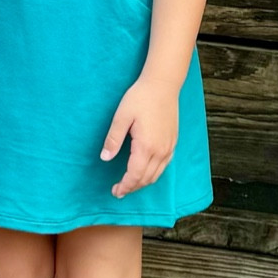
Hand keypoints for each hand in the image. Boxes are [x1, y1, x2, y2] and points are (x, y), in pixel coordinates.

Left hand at [101, 76, 178, 198]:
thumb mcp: (121, 117)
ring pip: (157, 174)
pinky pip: (164, 166)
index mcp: (146, 146)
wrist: (163, 85)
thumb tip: (105, 158)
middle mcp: (160, 150)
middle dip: (132, 187)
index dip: (125, 186)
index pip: (134, 175)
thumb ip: (113, 139)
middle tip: (119, 191)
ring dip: (143, 182)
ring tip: (130, 184)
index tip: (115, 191)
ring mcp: (169, 147)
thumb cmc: (140, 98)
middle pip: (146, 178)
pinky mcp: (173, 142)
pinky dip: (154, 174)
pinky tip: (146, 171)